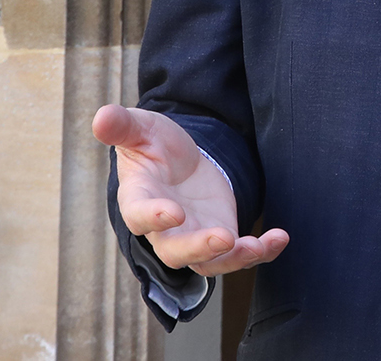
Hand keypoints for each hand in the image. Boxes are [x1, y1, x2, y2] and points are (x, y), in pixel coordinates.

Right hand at [93, 104, 290, 273]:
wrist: (182, 159)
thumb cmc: (155, 145)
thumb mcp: (141, 129)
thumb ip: (122, 126)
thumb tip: (100, 117)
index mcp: (139, 200)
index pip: (141, 216)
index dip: (155, 217)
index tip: (174, 211)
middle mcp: (165, 229)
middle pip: (176, 252)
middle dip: (199, 247)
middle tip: (222, 238)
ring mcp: (194, 237)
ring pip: (208, 262)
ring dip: (233, 258)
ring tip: (256, 246)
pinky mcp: (221, 238)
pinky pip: (240, 254)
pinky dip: (261, 252)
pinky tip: (280, 238)